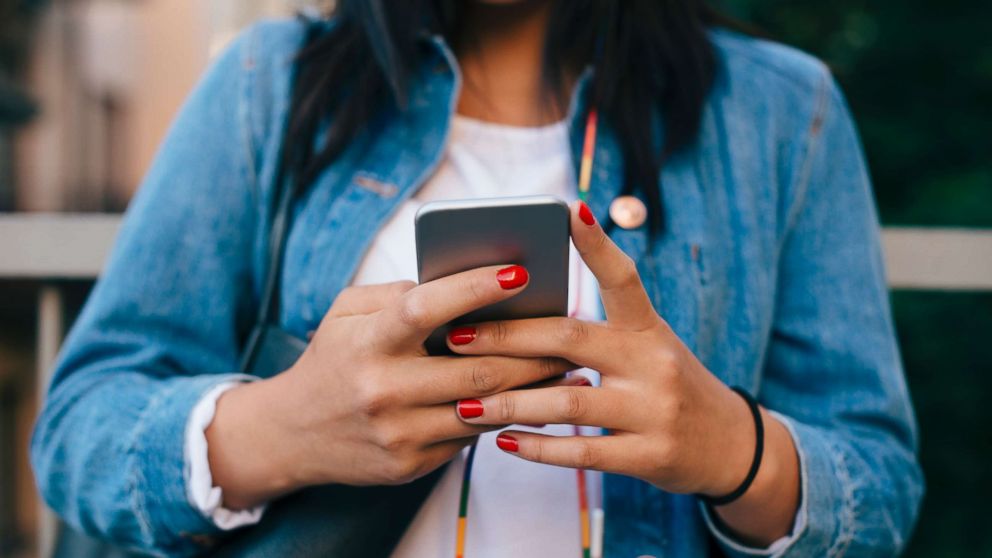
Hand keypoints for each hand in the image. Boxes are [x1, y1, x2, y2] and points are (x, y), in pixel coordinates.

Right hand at [206, 266, 578, 509]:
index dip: (475, 288)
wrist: (292, 434)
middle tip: (572, 329)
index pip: (426, 309)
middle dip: (532, 349)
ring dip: (533, 387)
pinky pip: (470, 436)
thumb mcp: (348, 313)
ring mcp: (397, 433)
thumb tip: (462, 281)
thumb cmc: (334, 358)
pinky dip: (504, 413)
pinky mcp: (409, 464)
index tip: (521, 270)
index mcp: (366, 341)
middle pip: (475, 369)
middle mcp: (381, 389)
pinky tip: (533, 399)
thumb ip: (398, 294)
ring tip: (569, 365)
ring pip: (483, 407)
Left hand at [449, 201, 800, 543]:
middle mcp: (654, 363)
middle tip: (457, 335)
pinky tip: (503, 442)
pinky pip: (583, 452)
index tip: (568, 210)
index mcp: (650, 329)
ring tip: (466, 402)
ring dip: (511, 402)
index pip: (623, 278)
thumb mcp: (649, 347)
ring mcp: (654, 411)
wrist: (731, 446)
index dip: (596, 245)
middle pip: (570, 339)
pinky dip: (538, 448)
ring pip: (569, 401)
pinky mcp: (650, 456)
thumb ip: (599, 332)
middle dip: (508, 336)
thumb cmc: (669, 385)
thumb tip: (522, 314)